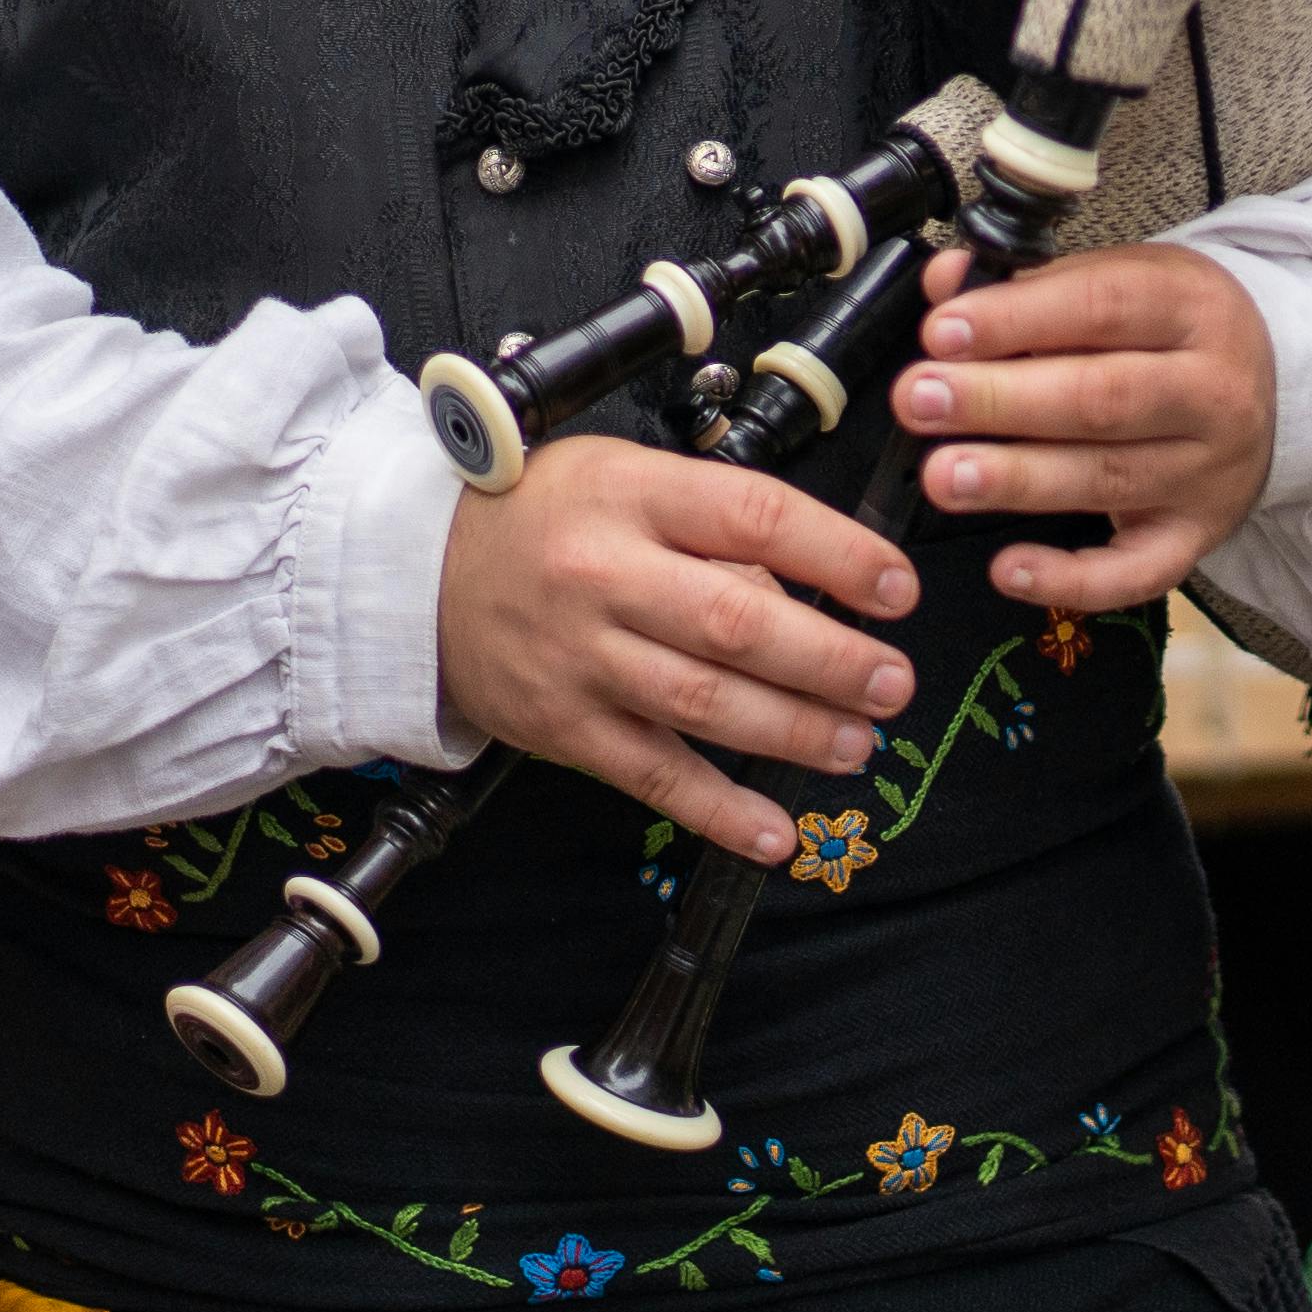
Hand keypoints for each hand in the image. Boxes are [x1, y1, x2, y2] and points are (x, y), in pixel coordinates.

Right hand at [437, 430, 921, 864]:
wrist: (413, 573)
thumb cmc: (543, 516)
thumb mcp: (626, 479)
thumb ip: (713, 526)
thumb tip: (808, 590)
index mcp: (633, 495)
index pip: (756, 517)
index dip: (838, 554)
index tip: (897, 587)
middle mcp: (606, 576)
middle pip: (737, 622)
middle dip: (830, 659)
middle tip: (892, 681)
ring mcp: (581, 658)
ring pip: (704, 702)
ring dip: (794, 730)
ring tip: (857, 741)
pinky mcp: (564, 728)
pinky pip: (653, 775)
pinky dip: (719, 811)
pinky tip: (777, 832)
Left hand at [898, 245, 1276, 610]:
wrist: (1272, 392)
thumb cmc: (1170, 330)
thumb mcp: (1122, 279)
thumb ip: (1033, 282)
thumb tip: (945, 283)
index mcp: (1193, 307)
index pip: (1103, 307)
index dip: (1018, 320)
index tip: (942, 332)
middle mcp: (1212, 391)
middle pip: (1101, 397)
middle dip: (999, 400)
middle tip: (920, 400)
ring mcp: (1209, 471)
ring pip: (1107, 478)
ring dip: (1017, 479)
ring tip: (943, 474)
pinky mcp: (1196, 536)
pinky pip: (1137, 571)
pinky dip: (1072, 579)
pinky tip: (1009, 569)